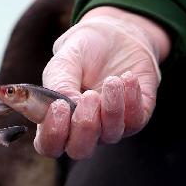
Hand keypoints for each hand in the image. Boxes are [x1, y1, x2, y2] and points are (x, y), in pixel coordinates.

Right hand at [32, 6, 170, 158]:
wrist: (118, 34)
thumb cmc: (84, 51)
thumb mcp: (64, 61)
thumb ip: (58, 84)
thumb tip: (65, 106)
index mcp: (58, 120)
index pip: (49, 145)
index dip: (52, 134)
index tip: (59, 106)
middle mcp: (83, 130)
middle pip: (80, 150)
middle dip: (85, 126)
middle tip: (89, 96)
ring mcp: (110, 127)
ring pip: (110, 135)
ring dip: (111, 108)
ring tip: (111, 80)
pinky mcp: (136, 118)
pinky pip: (135, 121)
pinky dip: (131, 100)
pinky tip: (127, 77)